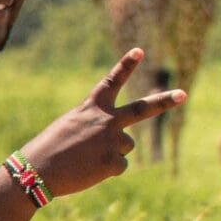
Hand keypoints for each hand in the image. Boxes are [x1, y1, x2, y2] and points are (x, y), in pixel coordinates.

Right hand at [15, 48, 184, 197]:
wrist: (38, 170)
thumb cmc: (49, 148)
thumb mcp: (70, 125)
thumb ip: (96, 125)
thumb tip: (121, 140)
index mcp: (92, 107)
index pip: (112, 81)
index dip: (126, 65)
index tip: (140, 50)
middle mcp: (107, 120)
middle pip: (142, 109)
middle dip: (164, 101)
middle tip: (183, 94)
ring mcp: (112, 140)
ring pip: (126, 145)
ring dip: (112, 152)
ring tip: (88, 157)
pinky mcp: (113, 162)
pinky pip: (120, 165)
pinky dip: (107, 170)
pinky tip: (90, 170)